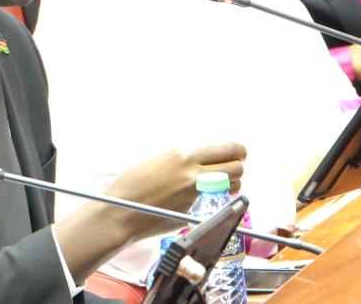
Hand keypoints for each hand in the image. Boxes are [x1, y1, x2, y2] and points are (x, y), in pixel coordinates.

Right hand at [54, 142, 245, 282]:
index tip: (239, 153)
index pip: (228, 148)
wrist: (121, 210)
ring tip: (222, 183)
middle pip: (236, 167)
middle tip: (232, 169)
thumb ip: (187, 158)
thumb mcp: (163, 159)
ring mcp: (194, 194)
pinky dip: (219, 198)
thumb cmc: (137, 182)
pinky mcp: (193, 211)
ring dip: (232, 184)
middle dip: (237, 167)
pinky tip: (209, 197)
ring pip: (232, 185)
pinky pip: (217, 201)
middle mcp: (192, 172)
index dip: (238, 151)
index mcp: (184, 154)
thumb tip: (208, 158)